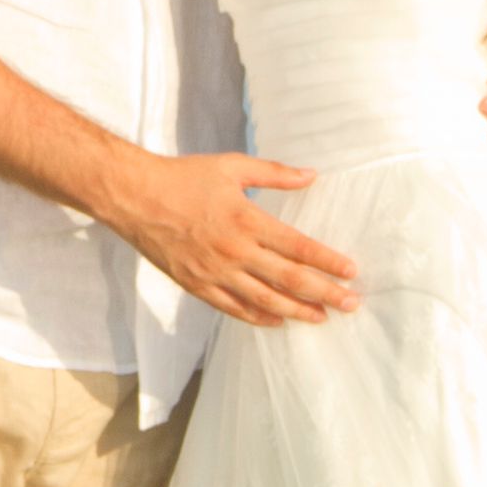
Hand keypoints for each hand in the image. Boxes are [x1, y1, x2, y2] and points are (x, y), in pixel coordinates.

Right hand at [101, 149, 358, 326]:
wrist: (134, 197)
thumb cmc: (184, 177)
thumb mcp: (232, 166)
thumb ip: (275, 174)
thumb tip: (311, 176)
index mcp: (247, 220)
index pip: (298, 247)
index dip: (328, 262)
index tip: (352, 272)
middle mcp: (234, 251)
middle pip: (289, 279)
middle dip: (324, 293)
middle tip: (351, 303)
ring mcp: (215, 272)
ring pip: (264, 300)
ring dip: (297, 311)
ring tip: (322, 317)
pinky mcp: (196, 285)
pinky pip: (233, 308)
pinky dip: (258, 317)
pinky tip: (278, 320)